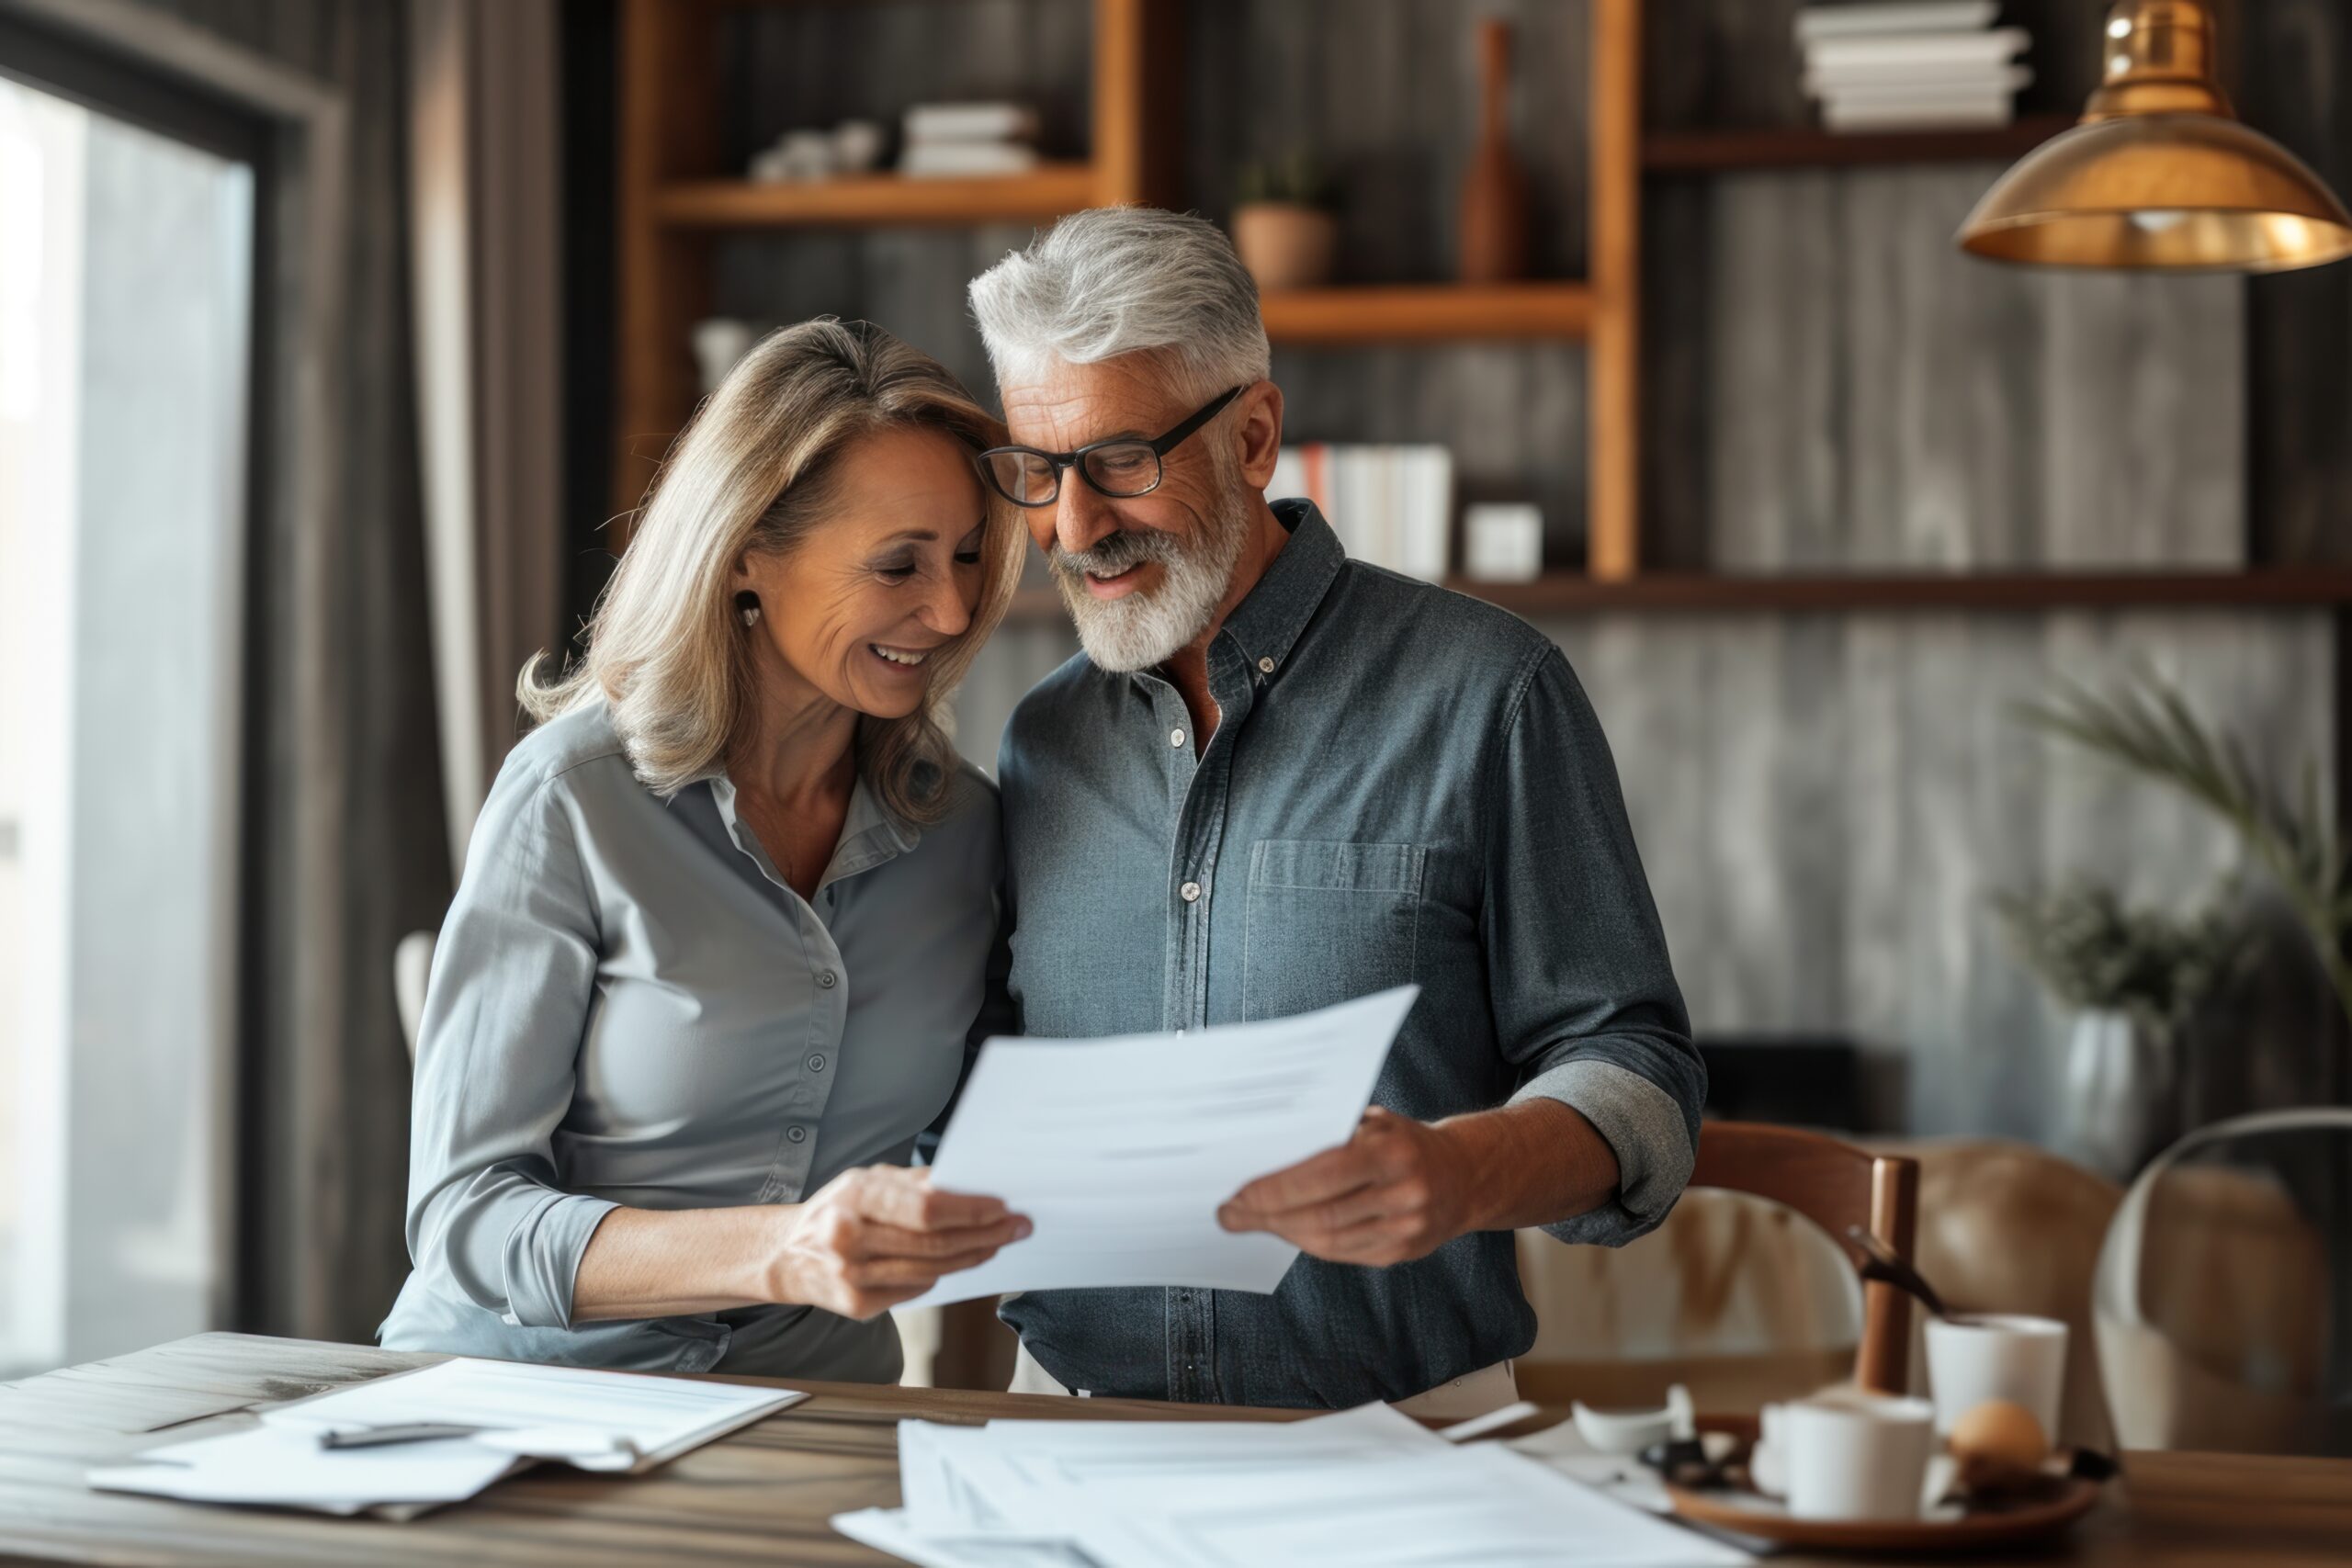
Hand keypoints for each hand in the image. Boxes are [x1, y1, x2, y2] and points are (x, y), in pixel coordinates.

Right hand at [770, 1167, 1028, 1319]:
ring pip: (930, 1271)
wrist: (786, 1254)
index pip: (926, 1208)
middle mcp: (848, 1237)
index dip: (970, 1210)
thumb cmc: (837, 1210)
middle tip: (1016, 1227)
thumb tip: (970, 1184)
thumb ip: (915, 1183)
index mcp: (854, 1196)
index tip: (1001, 1207)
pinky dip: (940, 1276)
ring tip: (997, 1243)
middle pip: (934, 1243)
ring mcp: (851, 1276)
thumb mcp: (867, 1180)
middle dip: (984, 1234)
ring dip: (972, 1257)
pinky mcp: (856, 1306)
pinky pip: (915, 1290)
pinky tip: (959, 1262)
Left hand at [1215, 1107, 1472, 1266]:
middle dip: (1268, 1216)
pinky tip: (1288, 1230)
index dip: (1275, 1189)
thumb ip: (1329, 1138)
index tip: (1239, 1193)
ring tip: (1252, 1222)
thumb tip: (1263, 1158)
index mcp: (1392, 1151)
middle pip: (1320, 1214)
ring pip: (1328, 1240)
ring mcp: (1407, 1227)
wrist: (1466, 1174)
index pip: (1321, 1175)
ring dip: (1283, 1232)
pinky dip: (1309, 1243)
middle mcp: (1404, 1192)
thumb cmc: (1406, 1142)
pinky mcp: (1403, 1251)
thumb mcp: (1375, 1123)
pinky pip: (1344, 1253)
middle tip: (1231, 1214)